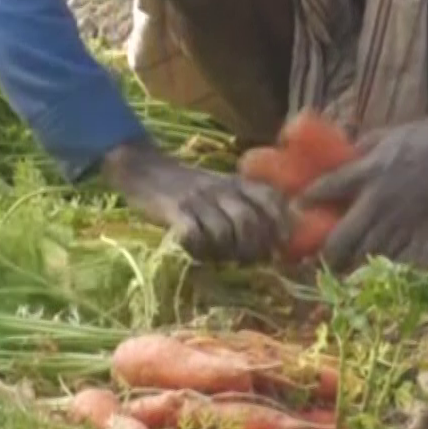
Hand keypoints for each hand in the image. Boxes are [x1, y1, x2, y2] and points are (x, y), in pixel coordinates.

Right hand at [103, 139, 286, 263]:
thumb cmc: (190, 185)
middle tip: (248, 260)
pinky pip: (192, 234)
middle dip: (253, 247)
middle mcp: (220, 189)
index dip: (281, 223)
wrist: (145, 168)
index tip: (282, 244)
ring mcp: (197, 199)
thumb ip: (246, 203)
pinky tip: (196, 251)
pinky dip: (198, 249)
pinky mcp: (173, 210)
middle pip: (248, 221)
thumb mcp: (223, 186)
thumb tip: (274, 239)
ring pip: (223, 231)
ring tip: (220, 258)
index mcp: (236, 182)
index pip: (269, 198)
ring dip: (225, 252)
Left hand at [298, 103, 427, 269]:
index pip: (328, 187)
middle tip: (317, 255)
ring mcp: (398, 216)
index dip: (307, 200)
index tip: (295, 206)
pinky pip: (391, 248)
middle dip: (327, 252)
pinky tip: (370, 252)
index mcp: (369, 170)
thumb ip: (362, 148)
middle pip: (344, 236)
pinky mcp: (416, 225)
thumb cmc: (424, 135)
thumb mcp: (386, 134)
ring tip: (340, 262)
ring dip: (351, 258)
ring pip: (367, 249)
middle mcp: (379, 198)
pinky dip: (378, 252)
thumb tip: (342, 157)